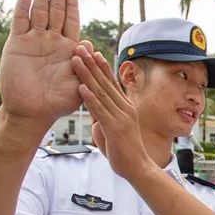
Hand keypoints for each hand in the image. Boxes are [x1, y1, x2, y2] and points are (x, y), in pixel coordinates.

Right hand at [0, 0, 85, 126]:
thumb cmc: (58, 103)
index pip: (71, 21)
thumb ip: (86, 66)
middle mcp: (51, 41)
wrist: (32, 111)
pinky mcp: (17, 45)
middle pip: (55, 11)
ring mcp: (33, 41)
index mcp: (68, 48)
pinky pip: (20, 23)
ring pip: (38, 12)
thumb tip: (89, 44)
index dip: (71, 5)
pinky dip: (22, 10)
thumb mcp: (79, 84)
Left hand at [71, 46, 150, 180]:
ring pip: (101, 92)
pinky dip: (90, 98)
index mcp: (125, 106)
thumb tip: (91, 105)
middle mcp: (125, 107)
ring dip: (87, 75)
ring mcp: (121, 117)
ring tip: (76, 60)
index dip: (100, 65)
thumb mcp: (111, 127)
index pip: (111, 82)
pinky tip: (81, 87)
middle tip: (80, 47)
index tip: (90, 50)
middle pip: (105, 82)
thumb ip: (102, 114)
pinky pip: (100, 110)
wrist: (137, 167)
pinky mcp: (115, 128)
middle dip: (91, 63)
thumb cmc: (123, 150)